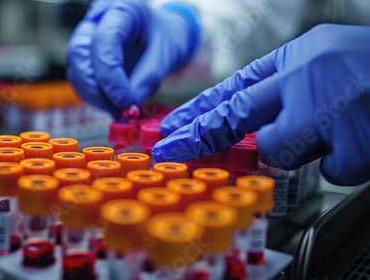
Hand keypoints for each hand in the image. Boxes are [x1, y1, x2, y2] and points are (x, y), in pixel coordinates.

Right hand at [66, 0, 199, 118]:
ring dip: (94, 97)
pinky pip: (81, 80)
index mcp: (121, 9)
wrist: (163, 38)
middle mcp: (96, 20)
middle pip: (79, 53)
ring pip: (76, 70)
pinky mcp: (85, 59)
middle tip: (119, 111)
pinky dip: (95, 98)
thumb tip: (130, 104)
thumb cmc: (166, 38)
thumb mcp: (168, 53)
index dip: (111, 76)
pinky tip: (114, 107)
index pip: (104, 41)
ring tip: (120, 112)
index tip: (126, 102)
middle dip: (96, 88)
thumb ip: (150, 76)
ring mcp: (87, 39)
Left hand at [152, 24, 369, 185]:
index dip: (198, 109)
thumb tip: (253, 131)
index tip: (171, 128)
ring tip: (347, 125)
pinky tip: (368, 138)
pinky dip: (347, 161)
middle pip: (236, 113)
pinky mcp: (349, 141)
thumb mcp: (325, 65)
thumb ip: (286, 93)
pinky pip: (330, 168)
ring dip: (309, 148)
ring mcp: (326, 109)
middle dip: (201, 135)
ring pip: (285, 149)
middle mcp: (306, 77)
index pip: (233, 86)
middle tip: (171, 147)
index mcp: (299, 56)